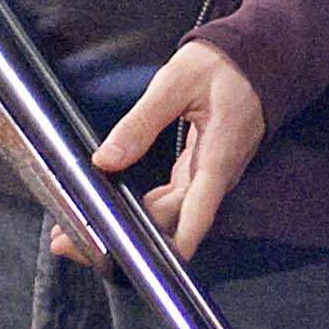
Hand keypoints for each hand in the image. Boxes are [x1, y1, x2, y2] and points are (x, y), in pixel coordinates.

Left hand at [53, 42, 267, 266]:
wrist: (257, 60)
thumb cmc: (224, 67)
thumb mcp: (177, 82)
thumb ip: (141, 121)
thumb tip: (107, 159)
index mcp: (218, 157)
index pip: (196, 214)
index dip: (171, 246)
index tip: (142, 268)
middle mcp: (216, 177)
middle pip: (172, 223)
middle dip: (124, 238)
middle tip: (71, 241)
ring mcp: (209, 178)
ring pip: (170, 216)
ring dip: (129, 228)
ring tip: (80, 232)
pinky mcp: (200, 173)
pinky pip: (173, 202)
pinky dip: (142, 211)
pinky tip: (114, 210)